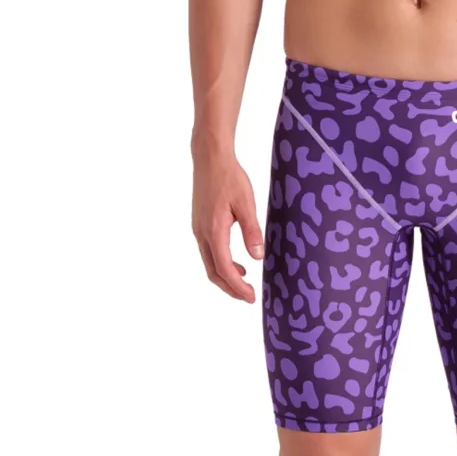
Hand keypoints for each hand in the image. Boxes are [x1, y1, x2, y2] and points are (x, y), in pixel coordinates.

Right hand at [191, 146, 263, 302]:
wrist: (210, 158)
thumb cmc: (229, 177)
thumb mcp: (246, 203)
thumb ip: (252, 231)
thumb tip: (258, 257)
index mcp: (214, 231)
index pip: (224, 269)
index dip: (237, 287)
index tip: (250, 297)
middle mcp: (202, 234)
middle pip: (213, 272)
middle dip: (229, 288)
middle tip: (247, 297)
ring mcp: (198, 229)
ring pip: (209, 262)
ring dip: (224, 276)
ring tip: (243, 281)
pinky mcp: (199, 223)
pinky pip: (208, 251)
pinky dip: (220, 262)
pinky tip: (235, 260)